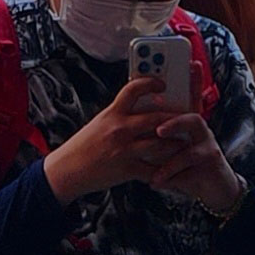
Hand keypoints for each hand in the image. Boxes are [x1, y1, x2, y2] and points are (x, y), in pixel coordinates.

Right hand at [39, 75, 177, 202]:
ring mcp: (124, 149)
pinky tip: (173, 170)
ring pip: (160, 143)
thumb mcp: (100, 123)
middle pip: (156, 117)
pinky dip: (165, 171)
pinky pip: (153, 169)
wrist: (67, 169)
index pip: (133, 89)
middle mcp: (119, 128)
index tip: (162, 83)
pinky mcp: (127, 169)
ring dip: (176, 144)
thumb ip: (119, 115)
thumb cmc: (83, 146)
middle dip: (174, 118)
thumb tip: (140, 109)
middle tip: (186, 118)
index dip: (150, 83)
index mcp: (112, 113)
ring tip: (185, 143)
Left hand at [144, 107, 245, 213]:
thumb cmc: (189, 167)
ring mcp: (209, 150)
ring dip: (169, 166)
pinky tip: (158, 184)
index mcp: (191, 125)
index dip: (166, 109)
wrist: (215, 187)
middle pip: (192, 121)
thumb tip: (131, 137)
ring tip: (154, 175)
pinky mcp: (213, 169)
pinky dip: (173, 181)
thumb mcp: (172, 152)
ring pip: (189, 153)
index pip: (180, 110)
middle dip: (174, 125)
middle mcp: (202, 134)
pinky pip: (191, 174)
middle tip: (158, 132)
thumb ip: (157, 143)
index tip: (147, 112)